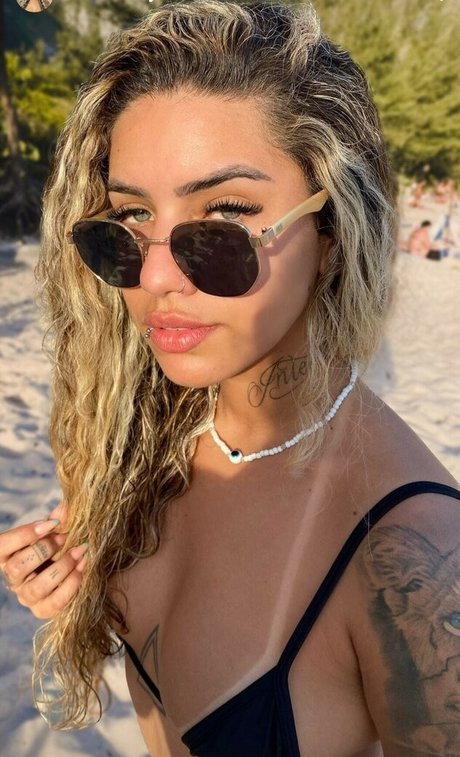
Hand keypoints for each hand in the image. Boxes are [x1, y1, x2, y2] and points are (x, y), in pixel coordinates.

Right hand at [0, 503, 86, 618]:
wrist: (78, 572)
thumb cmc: (60, 547)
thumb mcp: (56, 531)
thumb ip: (59, 520)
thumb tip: (67, 506)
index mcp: (9, 555)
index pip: (1, 546)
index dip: (24, 534)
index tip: (51, 524)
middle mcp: (14, 578)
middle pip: (16, 567)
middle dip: (44, 550)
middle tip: (64, 538)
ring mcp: (27, 596)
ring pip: (36, 587)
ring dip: (61, 567)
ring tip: (80, 552)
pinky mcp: (44, 610)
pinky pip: (55, 603)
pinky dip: (71, 584)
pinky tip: (83, 568)